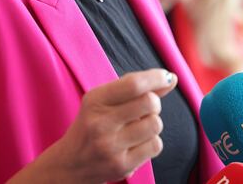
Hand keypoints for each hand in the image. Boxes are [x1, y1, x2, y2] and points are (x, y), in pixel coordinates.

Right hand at [11, 68, 177, 182]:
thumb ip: (137, 87)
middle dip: (154, 103)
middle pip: (150, 102)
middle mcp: (100, 123)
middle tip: (144, 109)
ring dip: (152, 123)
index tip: (166, 77)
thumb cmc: (94, 124)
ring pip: (155, 124)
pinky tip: (137, 144)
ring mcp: (110, 146)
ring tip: (138, 128)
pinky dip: (152, 142)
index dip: (156, 78)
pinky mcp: (121, 166)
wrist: (71, 163)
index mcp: (95, 101)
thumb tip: (171, 78)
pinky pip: (155, 146)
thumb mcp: (106, 100)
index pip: (134, 84)